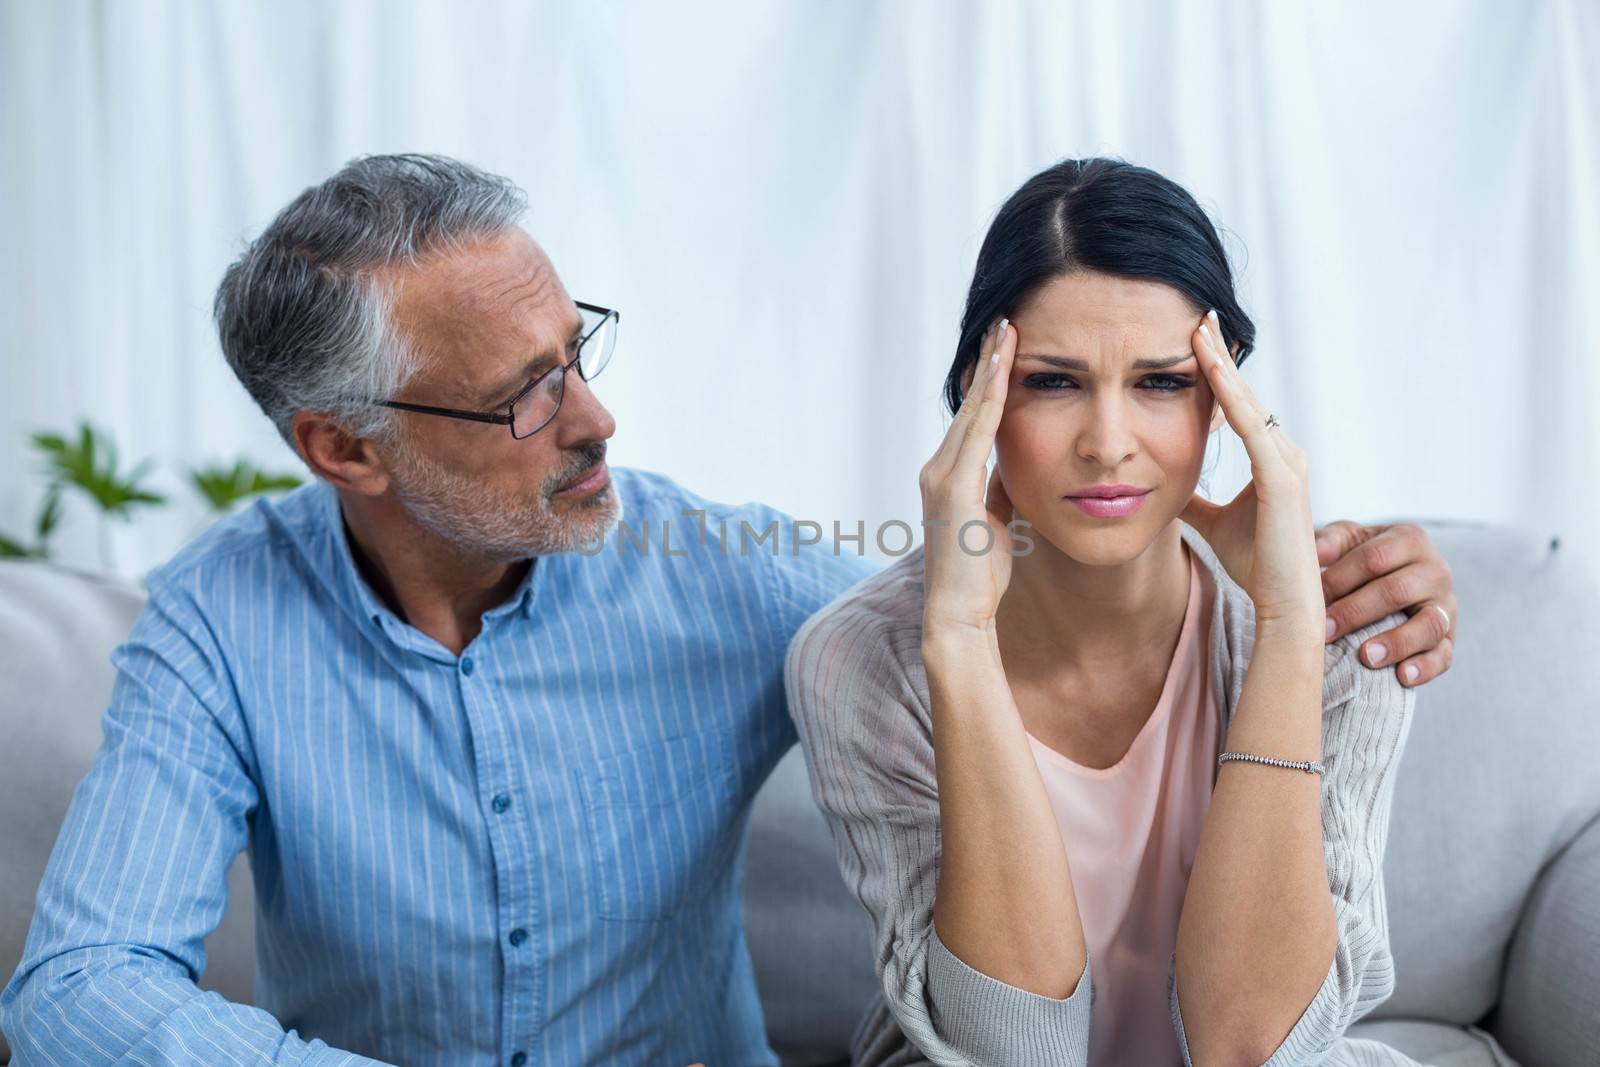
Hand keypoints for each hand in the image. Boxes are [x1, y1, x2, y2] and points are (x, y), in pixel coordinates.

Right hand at [919, 316, 1020, 635]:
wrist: (958, 616)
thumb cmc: (978, 579)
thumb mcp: (995, 526)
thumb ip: (998, 495)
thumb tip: (1014, 472)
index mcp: (948, 478)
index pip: (972, 420)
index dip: (987, 383)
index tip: (1003, 349)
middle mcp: (937, 470)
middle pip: (968, 405)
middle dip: (987, 362)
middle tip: (1004, 321)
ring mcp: (941, 477)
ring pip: (972, 410)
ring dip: (990, 368)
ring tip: (1006, 331)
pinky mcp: (953, 488)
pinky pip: (978, 431)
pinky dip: (992, 398)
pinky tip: (1004, 371)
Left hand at [1179, 310, 1321, 628]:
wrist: (1283, 602)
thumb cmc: (1257, 564)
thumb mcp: (1214, 523)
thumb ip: (1194, 502)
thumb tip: (1168, 489)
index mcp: (1271, 458)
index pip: (1239, 405)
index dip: (1217, 372)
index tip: (1193, 340)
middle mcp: (1284, 452)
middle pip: (1246, 394)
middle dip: (1220, 355)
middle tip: (1197, 315)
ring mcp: (1287, 462)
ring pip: (1249, 404)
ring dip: (1223, 367)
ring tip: (1199, 331)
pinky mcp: (1282, 477)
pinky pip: (1252, 428)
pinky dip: (1232, 399)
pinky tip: (1211, 373)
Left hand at [1315, 520, 1457, 685]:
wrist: (1391, 579)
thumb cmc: (1361, 558)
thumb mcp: (1348, 540)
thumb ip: (1332, 540)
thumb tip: (1315, 553)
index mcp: (1410, 540)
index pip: (1375, 557)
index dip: (1341, 578)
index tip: (1312, 598)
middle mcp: (1435, 571)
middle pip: (1397, 591)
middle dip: (1356, 612)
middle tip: (1325, 631)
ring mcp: (1446, 607)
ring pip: (1429, 625)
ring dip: (1397, 642)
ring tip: (1366, 657)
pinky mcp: (1449, 639)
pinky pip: (1444, 656)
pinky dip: (1425, 667)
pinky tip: (1402, 676)